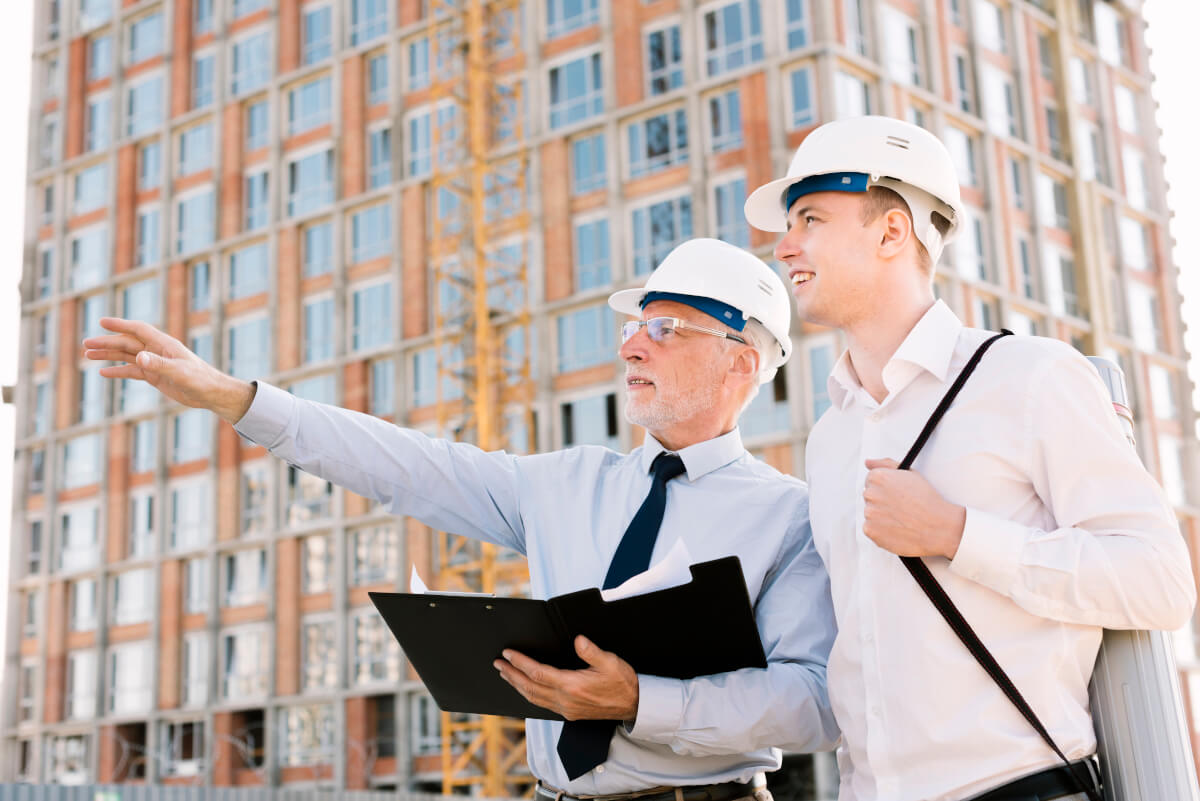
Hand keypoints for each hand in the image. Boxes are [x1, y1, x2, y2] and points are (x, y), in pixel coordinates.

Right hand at [82, 317, 255, 423]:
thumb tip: (139, 357)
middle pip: (127, 343)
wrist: (211, 393)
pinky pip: (132, 371)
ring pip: (127, 356)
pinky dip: (118, 371)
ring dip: (109, 355)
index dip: (120, 325)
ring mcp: (155, 363)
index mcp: (164, 344)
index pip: (138, 330)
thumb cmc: (200, 380)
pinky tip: (104, 373)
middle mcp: (157, 351)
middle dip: (107, 342)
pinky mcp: (155, 376)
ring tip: (88, 355)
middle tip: (85, 344)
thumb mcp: (178, 372)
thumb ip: (158, 365)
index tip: (101, 322)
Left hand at [494, 635, 638, 720]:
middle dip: (511, 674)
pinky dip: (529, 695)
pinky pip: (543, 705)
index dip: (519, 663)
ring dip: (517, 686)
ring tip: (506, 674)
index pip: (537, 673)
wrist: (634, 705)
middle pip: (529, 687)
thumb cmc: (623, 682)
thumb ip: (591, 651)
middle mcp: (566, 700)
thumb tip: (577, 640)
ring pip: (533, 698)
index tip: (507, 654)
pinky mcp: (569, 714)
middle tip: (498, 664)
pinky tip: (525, 689)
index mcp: (572, 686)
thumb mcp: (609, 661)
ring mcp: (566, 709)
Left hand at [862, 458, 965, 558]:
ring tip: (901, 519)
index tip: (896, 495)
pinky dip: (880, 531)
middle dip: (882, 501)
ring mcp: (869, 513)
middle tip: (901, 508)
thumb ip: (886, 464)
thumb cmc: (927, 501)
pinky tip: (896, 529)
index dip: (885, 488)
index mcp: (878, 477)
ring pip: (871, 513)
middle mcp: (870, 494)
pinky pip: (870, 529)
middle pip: (870, 497)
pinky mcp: (870, 530)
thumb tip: (868, 462)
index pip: (871, 480)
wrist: (938, 527)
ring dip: (881, 516)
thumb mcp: (910, 474)